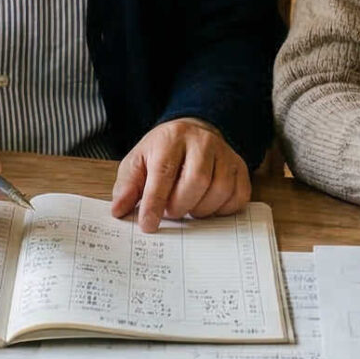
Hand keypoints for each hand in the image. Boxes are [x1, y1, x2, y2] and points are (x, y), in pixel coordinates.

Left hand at [111, 119, 250, 232]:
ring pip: (220, 189)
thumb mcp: (137, 162)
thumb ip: (127, 185)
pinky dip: (222, 209)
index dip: (155, 203)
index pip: (164, 172)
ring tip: (188, 207)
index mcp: (171, 138)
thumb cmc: (162, 152)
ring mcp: (225, 153)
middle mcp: (201, 141)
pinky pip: (238, 196)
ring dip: (201, 209)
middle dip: (180, 205)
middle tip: (171, 212)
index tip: (148, 225)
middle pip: (197, 180)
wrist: (192, 133)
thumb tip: (119, 209)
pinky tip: (207, 206)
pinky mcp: (240, 167)